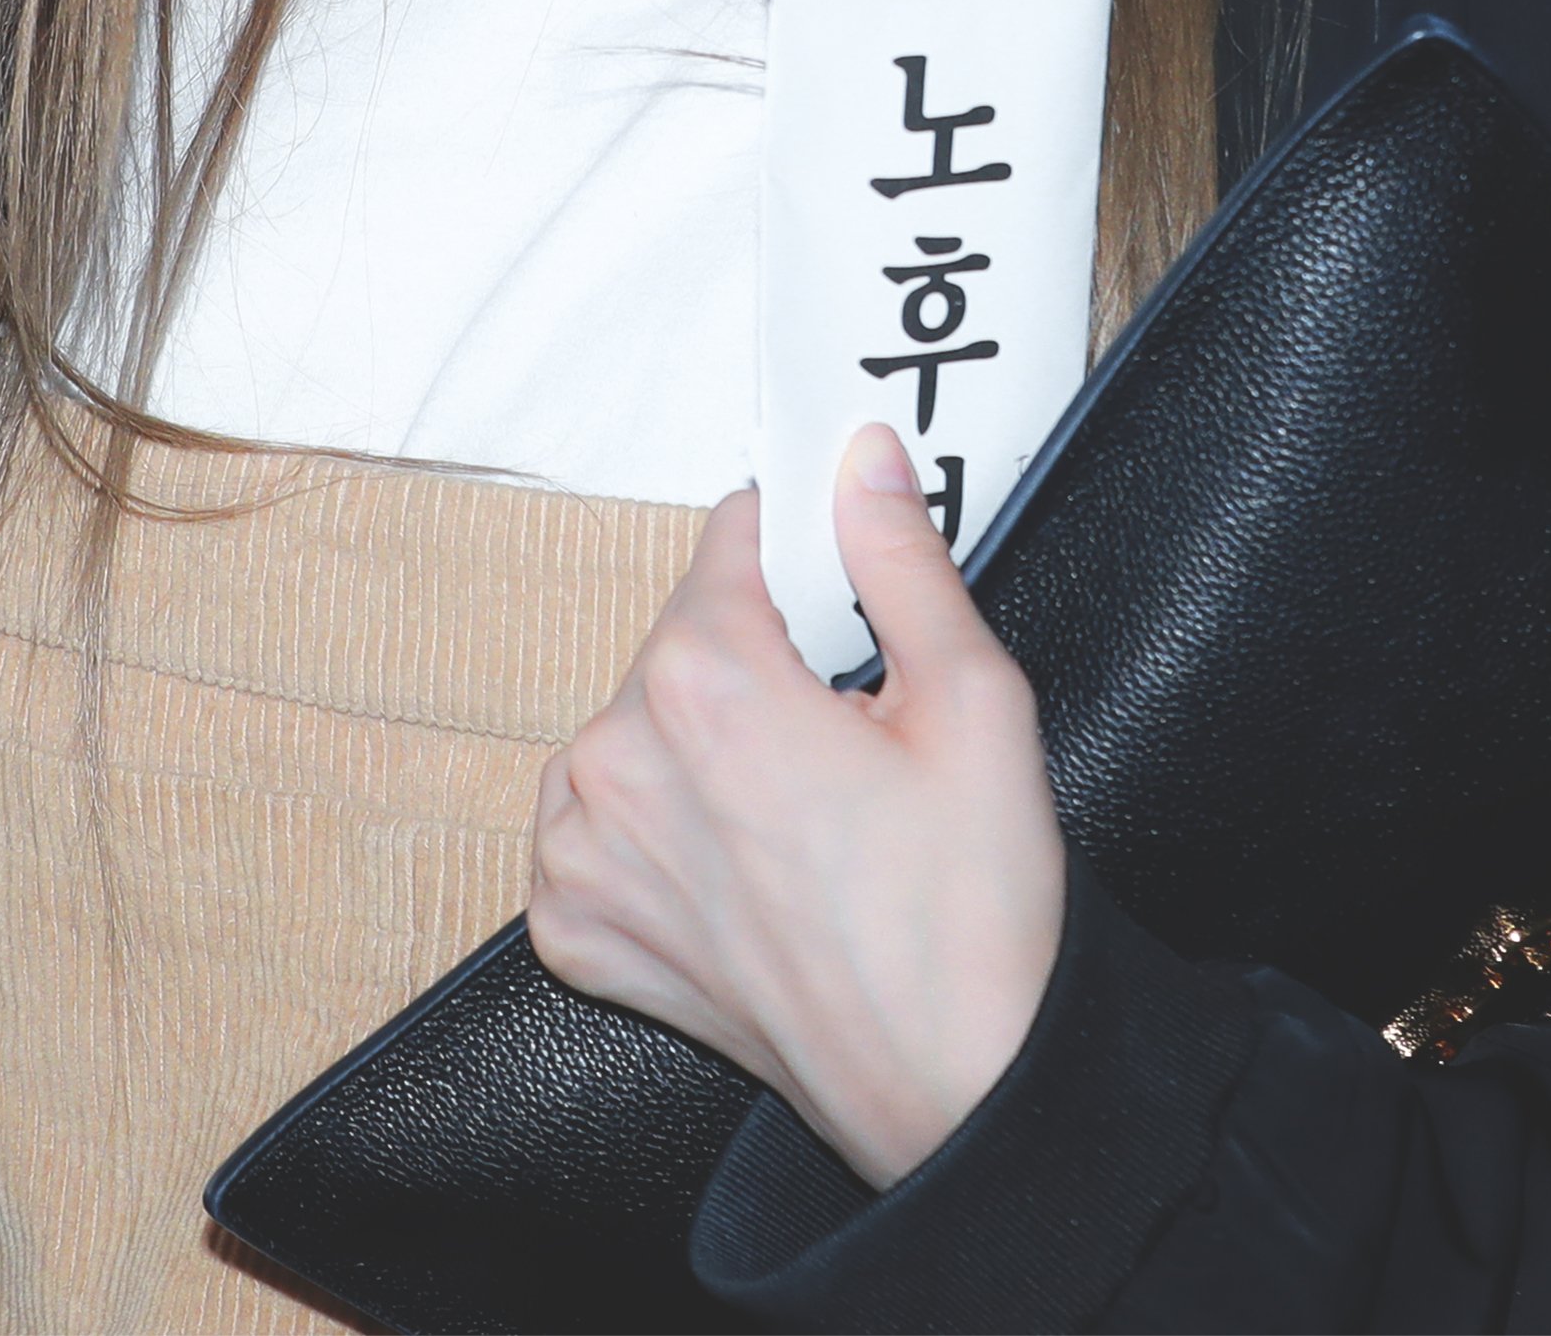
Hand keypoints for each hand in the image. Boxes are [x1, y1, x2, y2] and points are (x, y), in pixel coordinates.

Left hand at [528, 424, 1064, 1189]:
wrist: (959, 1091)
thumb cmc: (974, 915)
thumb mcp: (972, 700)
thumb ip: (900, 556)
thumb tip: (856, 458)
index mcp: (704, 682)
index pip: (733, 540)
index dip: (805, 554)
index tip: (846, 592)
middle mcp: (617, 756)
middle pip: (687, 636)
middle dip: (763, 659)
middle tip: (853, 734)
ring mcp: (585, 849)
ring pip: (643, 724)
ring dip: (705, 741)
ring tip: (804, 810)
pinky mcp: (576, 925)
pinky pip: (601, 822)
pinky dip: (661, 828)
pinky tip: (743, 862)